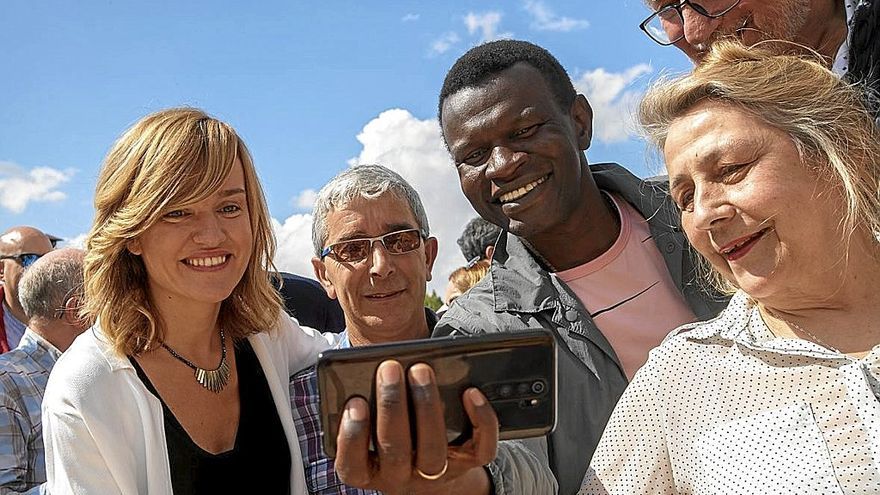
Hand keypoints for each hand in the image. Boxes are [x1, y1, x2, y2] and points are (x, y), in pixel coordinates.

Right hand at [335, 360, 498, 494]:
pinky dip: (480, 420)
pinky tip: (470, 392)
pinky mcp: (466, 465)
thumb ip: (365, 408)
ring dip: (426, 407)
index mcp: (368, 471)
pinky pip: (480, 449)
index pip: (352, 465)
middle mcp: (399, 477)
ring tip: (420, 372)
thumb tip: (371, 372)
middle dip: (392, 406)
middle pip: (395, 451)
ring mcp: (434, 475)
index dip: (352, 435)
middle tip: (390, 369)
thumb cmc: (391, 437)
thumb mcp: (369, 428)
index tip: (355, 402)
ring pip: (434, 450)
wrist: (425, 472)